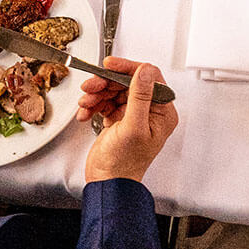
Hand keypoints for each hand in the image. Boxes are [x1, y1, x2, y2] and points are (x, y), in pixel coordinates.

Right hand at [79, 57, 177, 182]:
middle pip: (127, 83)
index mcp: (162, 112)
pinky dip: (93, 106)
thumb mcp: (133, 126)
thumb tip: (145, 71)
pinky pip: (104, 102)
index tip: (110, 65)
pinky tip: (86, 114)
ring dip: (97, 94)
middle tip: (91, 86)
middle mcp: (150, 112)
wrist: (107, 183)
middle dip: (106, 83)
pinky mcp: (118, 119)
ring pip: (113, 91)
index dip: (128, 68)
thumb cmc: (124, 164)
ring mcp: (133, 115)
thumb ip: (140, 96)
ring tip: (86, 103)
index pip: (149, 78)